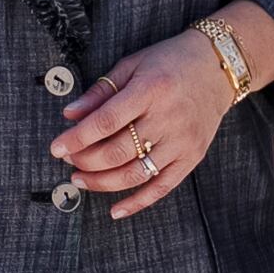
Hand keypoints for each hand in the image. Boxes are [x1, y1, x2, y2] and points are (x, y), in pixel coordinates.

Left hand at [51, 29, 233, 219]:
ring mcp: (182, 141)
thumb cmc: (170, 62)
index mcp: (150, 89)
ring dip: (102, 182)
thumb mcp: (133, 65)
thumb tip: (70, 114)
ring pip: (135, 174)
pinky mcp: (192, 156)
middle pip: (117, 151)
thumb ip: (101, 91)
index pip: (106, 121)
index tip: (56, 147)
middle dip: (85, 160)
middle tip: (69, 159)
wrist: (217, 68)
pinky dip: (137, 203)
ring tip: (81, 179)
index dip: (77, 138)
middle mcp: (167, 117)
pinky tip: (115, 210)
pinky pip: (161, 187)